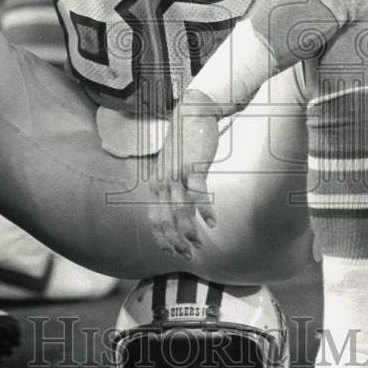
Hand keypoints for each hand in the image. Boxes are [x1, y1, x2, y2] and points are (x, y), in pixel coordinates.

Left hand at [148, 90, 219, 259]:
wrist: (193, 112)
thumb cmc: (185, 142)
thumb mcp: (172, 166)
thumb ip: (172, 186)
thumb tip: (177, 207)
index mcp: (156, 184)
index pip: (155, 219)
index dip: (163, 238)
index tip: (173, 252)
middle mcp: (162, 182)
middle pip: (167, 220)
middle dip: (177, 241)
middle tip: (189, 255)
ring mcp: (176, 175)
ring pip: (181, 212)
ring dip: (190, 232)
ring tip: (200, 243)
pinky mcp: (193, 168)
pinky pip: (198, 195)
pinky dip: (204, 211)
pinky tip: (212, 222)